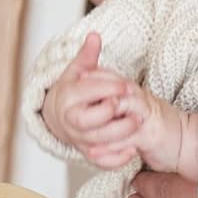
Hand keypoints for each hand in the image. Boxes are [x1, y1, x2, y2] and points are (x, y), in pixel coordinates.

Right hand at [41, 34, 148, 168]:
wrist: (58, 116)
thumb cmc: (72, 90)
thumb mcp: (77, 71)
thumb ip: (87, 56)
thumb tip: (94, 35)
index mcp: (67, 99)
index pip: (85, 94)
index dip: (107, 89)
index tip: (126, 85)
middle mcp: (70, 122)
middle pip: (89, 123)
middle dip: (111, 114)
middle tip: (132, 104)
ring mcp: (78, 140)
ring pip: (98, 143)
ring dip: (120, 135)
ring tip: (139, 122)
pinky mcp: (87, 154)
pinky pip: (102, 162)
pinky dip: (118, 159)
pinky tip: (134, 148)